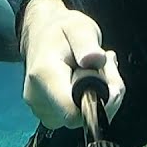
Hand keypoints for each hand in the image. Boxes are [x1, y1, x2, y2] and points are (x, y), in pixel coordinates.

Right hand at [20, 0, 123, 129]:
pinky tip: (87, 80)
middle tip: (105, 66)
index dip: (99, 102)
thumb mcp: (79, 27)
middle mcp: (37, 97)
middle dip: (103, 96)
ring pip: (80, 118)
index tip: (108, 78)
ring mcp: (39, 108)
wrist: (39, 34)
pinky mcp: (46, 113)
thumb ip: (87, 43)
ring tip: (94, 69)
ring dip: (98, 97)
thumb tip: (95, 59)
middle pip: (81, 117)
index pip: (73, 112)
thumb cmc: (61, 30)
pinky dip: (88, 101)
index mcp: (44, 75)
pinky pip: (75, 117)